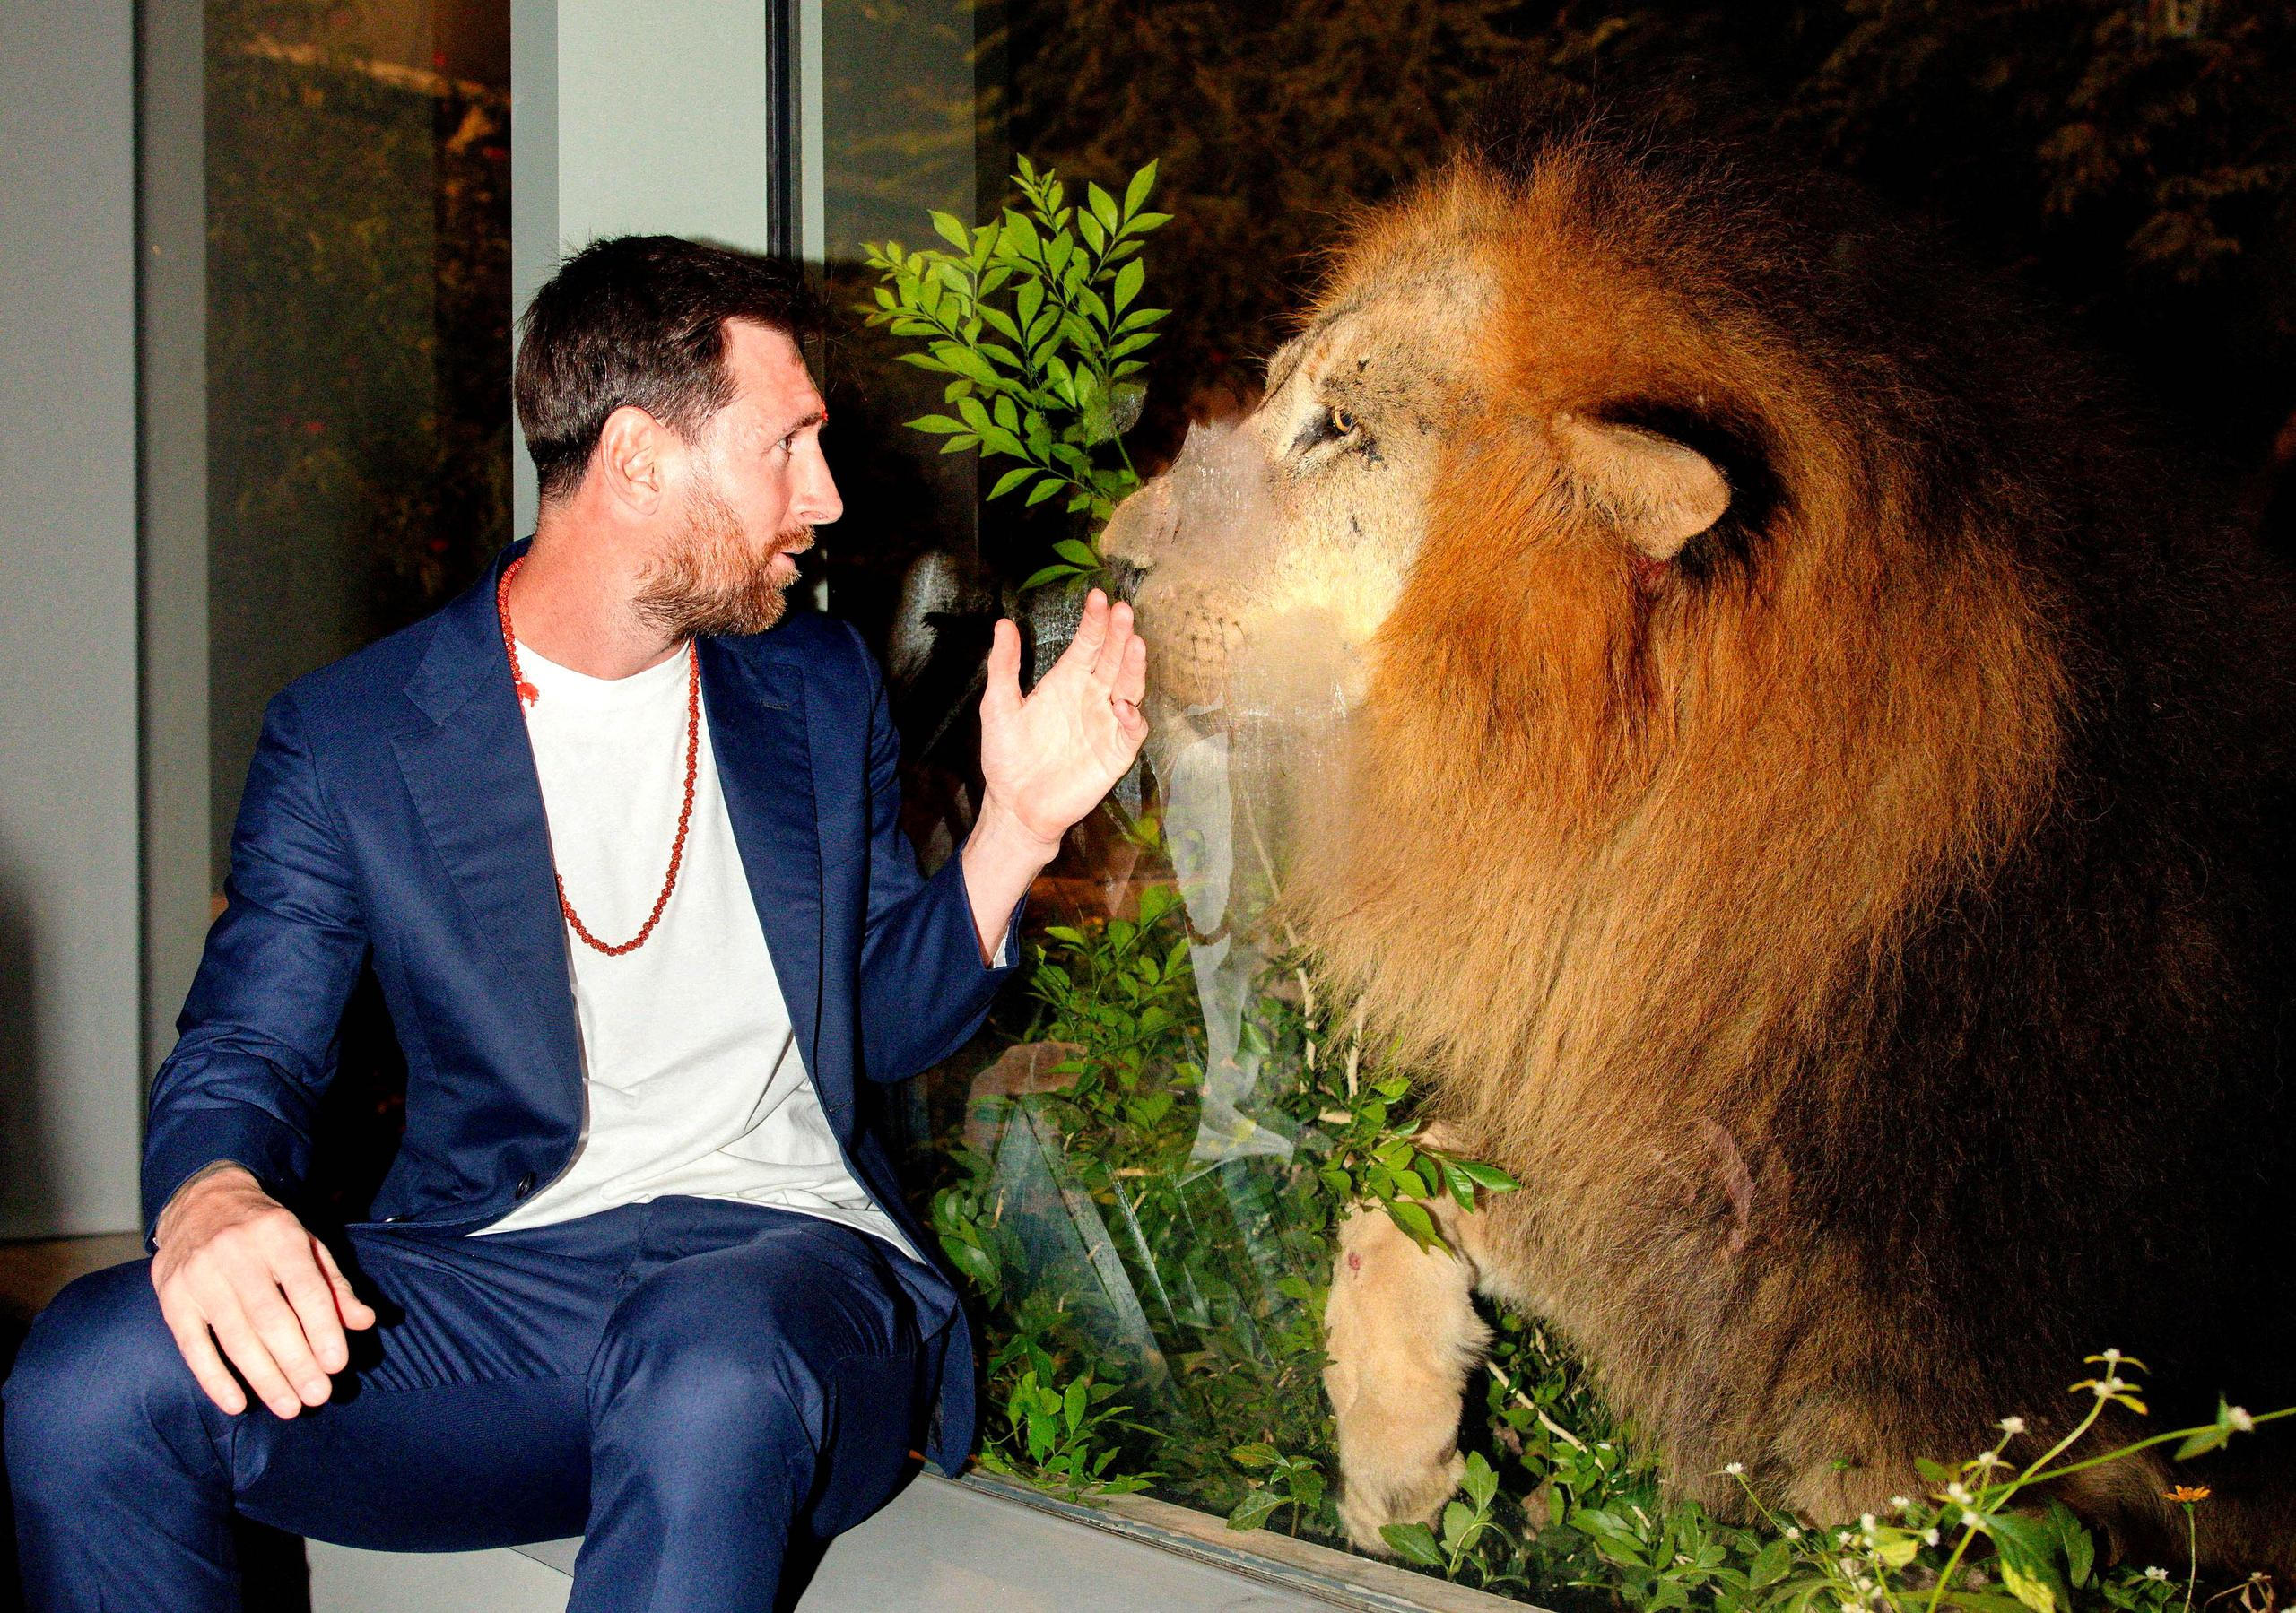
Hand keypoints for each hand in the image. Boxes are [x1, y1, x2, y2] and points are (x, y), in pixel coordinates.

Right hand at [150, 1164, 375, 1417]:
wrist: (200, 1201)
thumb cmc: (266, 1232)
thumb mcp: (307, 1244)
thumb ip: (334, 1284)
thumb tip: (363, 1322)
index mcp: (278, 1235)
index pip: (305, 1288)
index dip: (322, 1328)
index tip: (337, 1365)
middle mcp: (237, 1254)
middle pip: (270, 1319)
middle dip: (297, 1362)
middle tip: (318, 1396)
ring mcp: (199, 1276)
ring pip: (235, 1337)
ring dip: (264, 1377)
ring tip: (289, 1406)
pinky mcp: (171, 1297)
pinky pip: (193, 1345)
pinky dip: (214, 1378)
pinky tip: (237, 1403)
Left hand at [978, 588, 1149, 847]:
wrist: (1016, 805)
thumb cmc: (1007, 756)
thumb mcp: (999, 706)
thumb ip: (1004, 666)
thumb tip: (1003, 624)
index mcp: (1066, 681)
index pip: (1087, 644)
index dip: (1094, 621)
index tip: (1098, 597)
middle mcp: (1092, 696)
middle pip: (1112, 659)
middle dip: (1119, 635)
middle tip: (1123, 611)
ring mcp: (1107, 722)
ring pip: (1129, 687)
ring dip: (1133, 667)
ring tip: (1134, 644)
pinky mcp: (1116, 752)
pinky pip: (1131, 731)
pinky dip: (1132, 718)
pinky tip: (1123, 705)